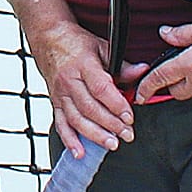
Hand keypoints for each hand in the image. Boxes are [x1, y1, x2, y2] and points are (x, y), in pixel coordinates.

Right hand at [34, 20, 134, 157]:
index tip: (129, 116)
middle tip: (127, 134)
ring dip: (94, 135)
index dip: (116, 105)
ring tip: (111, 144)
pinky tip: (79, 152)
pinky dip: (69, 140)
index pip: (101, 89)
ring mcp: (60, 93)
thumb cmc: (76, 43)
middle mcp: (69, 81)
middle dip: (110, 124)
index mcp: (83, 65)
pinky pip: (61, 124)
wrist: (48, 38)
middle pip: (90, 107)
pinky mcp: (55, 102)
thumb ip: (122, 65)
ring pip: (76, 118)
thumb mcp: (102, 48)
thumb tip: (142, 72)